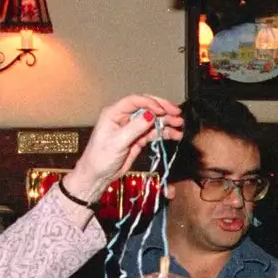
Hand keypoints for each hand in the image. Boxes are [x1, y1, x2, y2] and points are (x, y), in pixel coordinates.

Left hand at [62, 94, 183, 202]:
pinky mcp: (137, 138)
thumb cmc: (100, 158)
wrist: (97, 176)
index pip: (135, 101)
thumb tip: (150, 115)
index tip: (162, 110)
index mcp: (114, 113)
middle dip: (162, 110)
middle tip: (177, 113)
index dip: (150, 103)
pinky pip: (153, 132)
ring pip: (152, 120)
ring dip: (166, 121)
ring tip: (179, 124)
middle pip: (146, 108)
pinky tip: (174, 134)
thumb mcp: (118, 142)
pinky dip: (164, 133)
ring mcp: (131, 128)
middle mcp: (124, 117)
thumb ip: (135, 128)